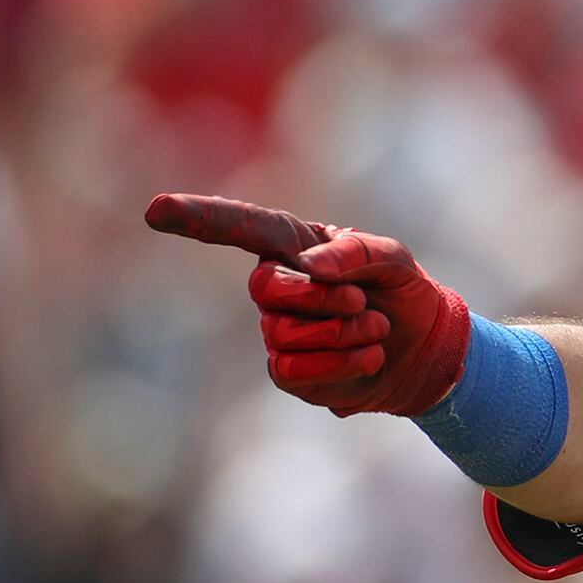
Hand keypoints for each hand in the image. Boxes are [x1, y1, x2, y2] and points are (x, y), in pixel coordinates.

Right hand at [146, 193, 471, 416]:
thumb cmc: (403, 292)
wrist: (425, 349)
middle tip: (362, 302)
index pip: (240, 228)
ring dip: (344, 334)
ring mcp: (277, 331)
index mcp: (293, 247)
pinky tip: (368, 359)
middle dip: (322, 298)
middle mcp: (276, 287)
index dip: (198, 217)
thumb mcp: (394, 259)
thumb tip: (308, 265)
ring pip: (284, 335)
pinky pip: (293, 371)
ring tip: (375, 329)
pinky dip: (341, 366)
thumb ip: (354, 252)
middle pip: (265, 289)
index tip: (157, 209)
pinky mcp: (288, 372)